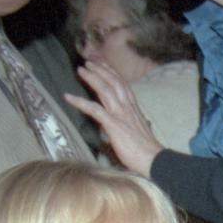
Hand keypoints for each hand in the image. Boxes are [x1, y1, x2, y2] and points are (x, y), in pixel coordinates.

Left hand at [65, 60, 164, 174]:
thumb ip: (131, 124)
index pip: (122, 85)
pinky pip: (94, 109)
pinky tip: (68, 97)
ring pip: (105, 89)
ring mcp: (120, 115)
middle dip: (101, 70)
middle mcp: (127, 107)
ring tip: (81, 70)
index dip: (112, 73)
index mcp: (133, 108)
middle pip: (114, 82)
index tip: (103, 65)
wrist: (154, 160)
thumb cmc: (147, 150)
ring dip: (92, 78)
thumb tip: (127, 124)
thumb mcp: (139, 131)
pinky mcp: (113, 124)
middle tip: (88, 62)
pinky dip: (80, 102)